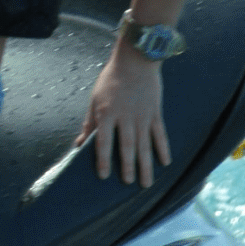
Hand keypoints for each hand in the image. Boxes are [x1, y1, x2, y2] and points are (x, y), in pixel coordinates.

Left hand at [75, 47, 171, 186]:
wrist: (135, 61)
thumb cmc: (110, 81)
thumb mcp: (94, 99)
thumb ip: (89, 123)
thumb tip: (80, 144)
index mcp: (106, 113)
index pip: (104, 141)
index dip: (103, 159)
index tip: (103, 176)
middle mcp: (125, 117)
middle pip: (127, 146)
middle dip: (128, 166)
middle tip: (128, 183)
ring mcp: (142, 116)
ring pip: (144, 145)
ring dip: (145, 165)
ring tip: (146, 183)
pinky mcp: (155, 113)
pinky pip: (160, 134)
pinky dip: (163, 149)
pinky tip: (165, 163)